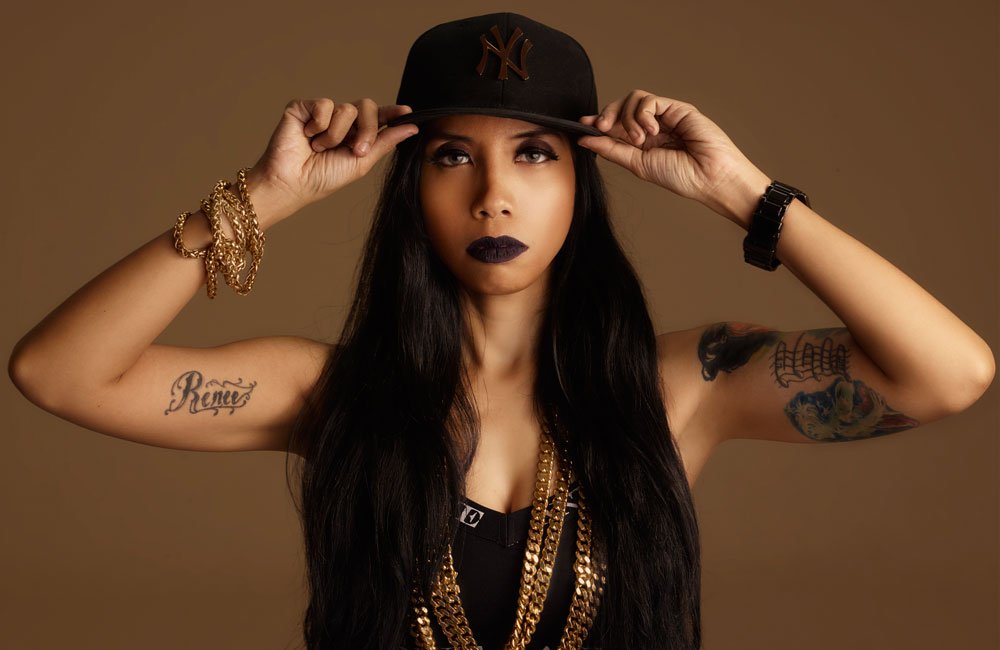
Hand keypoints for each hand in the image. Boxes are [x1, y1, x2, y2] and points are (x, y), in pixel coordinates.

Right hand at [247, 97, 419, 218]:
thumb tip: (412, 128)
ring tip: (319, 148)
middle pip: (367, 107)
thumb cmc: (322, 178)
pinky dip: (319, 125)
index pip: (377, 117)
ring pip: (346, 109)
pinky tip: (307, 136)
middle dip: (367, 129)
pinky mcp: (304, 107)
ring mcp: (322, 113)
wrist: (293, 182)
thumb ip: (384, 142)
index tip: (407, 112)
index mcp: (356, 135)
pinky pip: (324, 105)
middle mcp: (341, 121)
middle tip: (356, 150)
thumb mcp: (361, 162)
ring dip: (336, 135)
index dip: (393, 113)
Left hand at [577, 90, 768, 215]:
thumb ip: (612, 150)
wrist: (709, 176)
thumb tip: (584, 140)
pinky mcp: (676, 108)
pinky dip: (644, 113)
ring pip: (633, 100)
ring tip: (641, 139)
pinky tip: (652, 131)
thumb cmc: (680, 176)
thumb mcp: (638, 164)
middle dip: (607, 115)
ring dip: (629, 119)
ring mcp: (664, 116)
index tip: (582, 124)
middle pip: (621, 107)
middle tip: (603, 127)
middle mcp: (651, 127)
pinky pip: (649, 100)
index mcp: (641, 143)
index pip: (614, 125)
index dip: (598, 121)